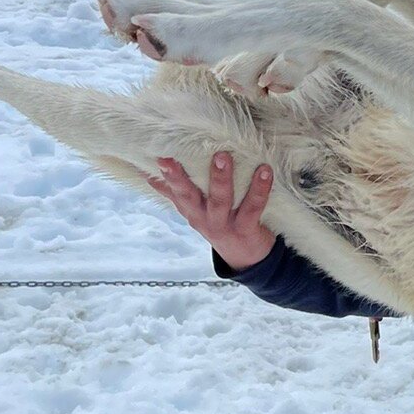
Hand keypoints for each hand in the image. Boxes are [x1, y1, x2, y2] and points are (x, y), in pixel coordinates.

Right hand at [150, 151, 275, 271]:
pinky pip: (253, 208)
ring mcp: (224, 224)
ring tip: (222, 156)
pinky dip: (259, 189)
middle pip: (188, 197)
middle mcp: (203, 218)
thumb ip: (176, 193)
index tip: (157, 157)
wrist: (246, 257)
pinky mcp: (246, 229)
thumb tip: (149, 174)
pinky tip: (265, 171)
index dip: (165, 177)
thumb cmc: (221, 223)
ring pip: (220, 201)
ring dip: (220, 178)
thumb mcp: (195, 211)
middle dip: (179, 178)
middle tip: (171, 158)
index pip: (174, 192)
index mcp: (191, 211)